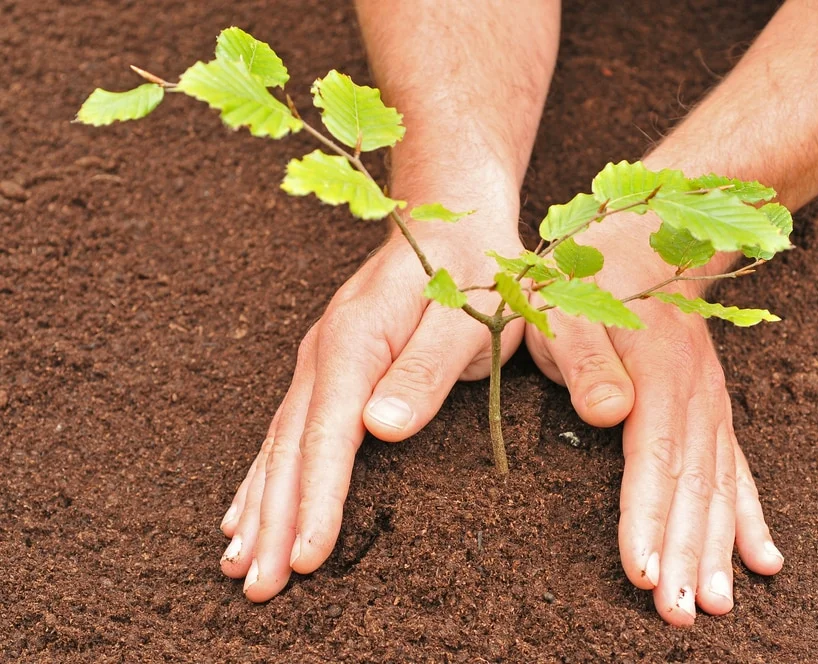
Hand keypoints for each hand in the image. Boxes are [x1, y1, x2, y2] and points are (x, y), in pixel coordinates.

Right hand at [218, 218, 523, 601]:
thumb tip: (381, 429)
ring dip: (259, 505)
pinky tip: (244, 508)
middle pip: (290, 447)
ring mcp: (319, 360)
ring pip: (279, 443)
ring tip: (238, 562)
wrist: (451, 216)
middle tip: (257, 585)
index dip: (316, 498)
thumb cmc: (472, 269)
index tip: (304, 556)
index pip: (328, 434)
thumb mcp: (464, 316)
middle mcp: (324, 353)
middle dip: (273, 519)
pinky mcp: (328, 369)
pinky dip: (264, 475)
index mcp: (355, 341)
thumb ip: (427, 371)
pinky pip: (287, 431)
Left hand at [525, 216, 783, 624]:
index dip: (648, 518)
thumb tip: (605, 412)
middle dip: (688, 554)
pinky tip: (764, 562)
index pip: (653, 457)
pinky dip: (749, 518)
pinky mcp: (712, 411)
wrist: (642, 239)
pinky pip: (738, 470)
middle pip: (694, 484)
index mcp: (657, 369)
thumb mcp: (567, 306)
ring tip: (718, 607)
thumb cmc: (587, 279)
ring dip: (719, 549)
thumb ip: (583, 356)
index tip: (643, 573)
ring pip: (719, 486)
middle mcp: (694, 392)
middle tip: (680, 617)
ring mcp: (711, 403)